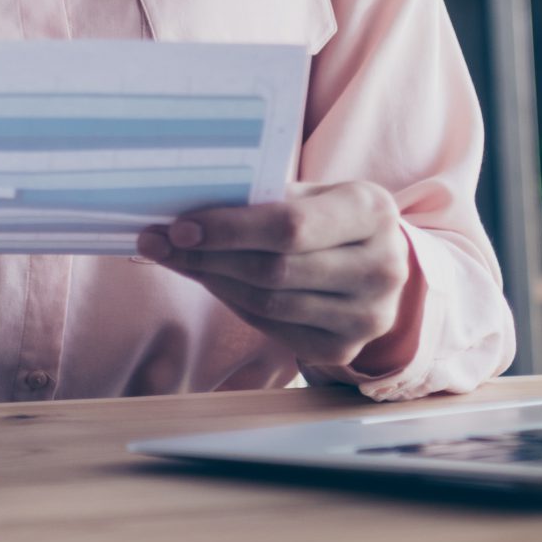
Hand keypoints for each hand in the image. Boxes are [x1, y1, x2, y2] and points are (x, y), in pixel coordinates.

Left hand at [136, 181, 421, 375]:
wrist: (382, 262)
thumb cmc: (335, 217)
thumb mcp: (317, 192)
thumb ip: (269, 198)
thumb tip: (192, 209)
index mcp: (373, 211)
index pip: (289, 226)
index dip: (229, 229)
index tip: (179, 226)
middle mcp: (381, 268)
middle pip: (273, 270)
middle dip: (208, 256)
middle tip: (160, 242)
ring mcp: (366, 317)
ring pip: (268, 303)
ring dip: (213, 281)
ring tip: (178, 259)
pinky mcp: (343, 349)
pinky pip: (273, 329)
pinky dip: (235, 304)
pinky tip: (213, 282)